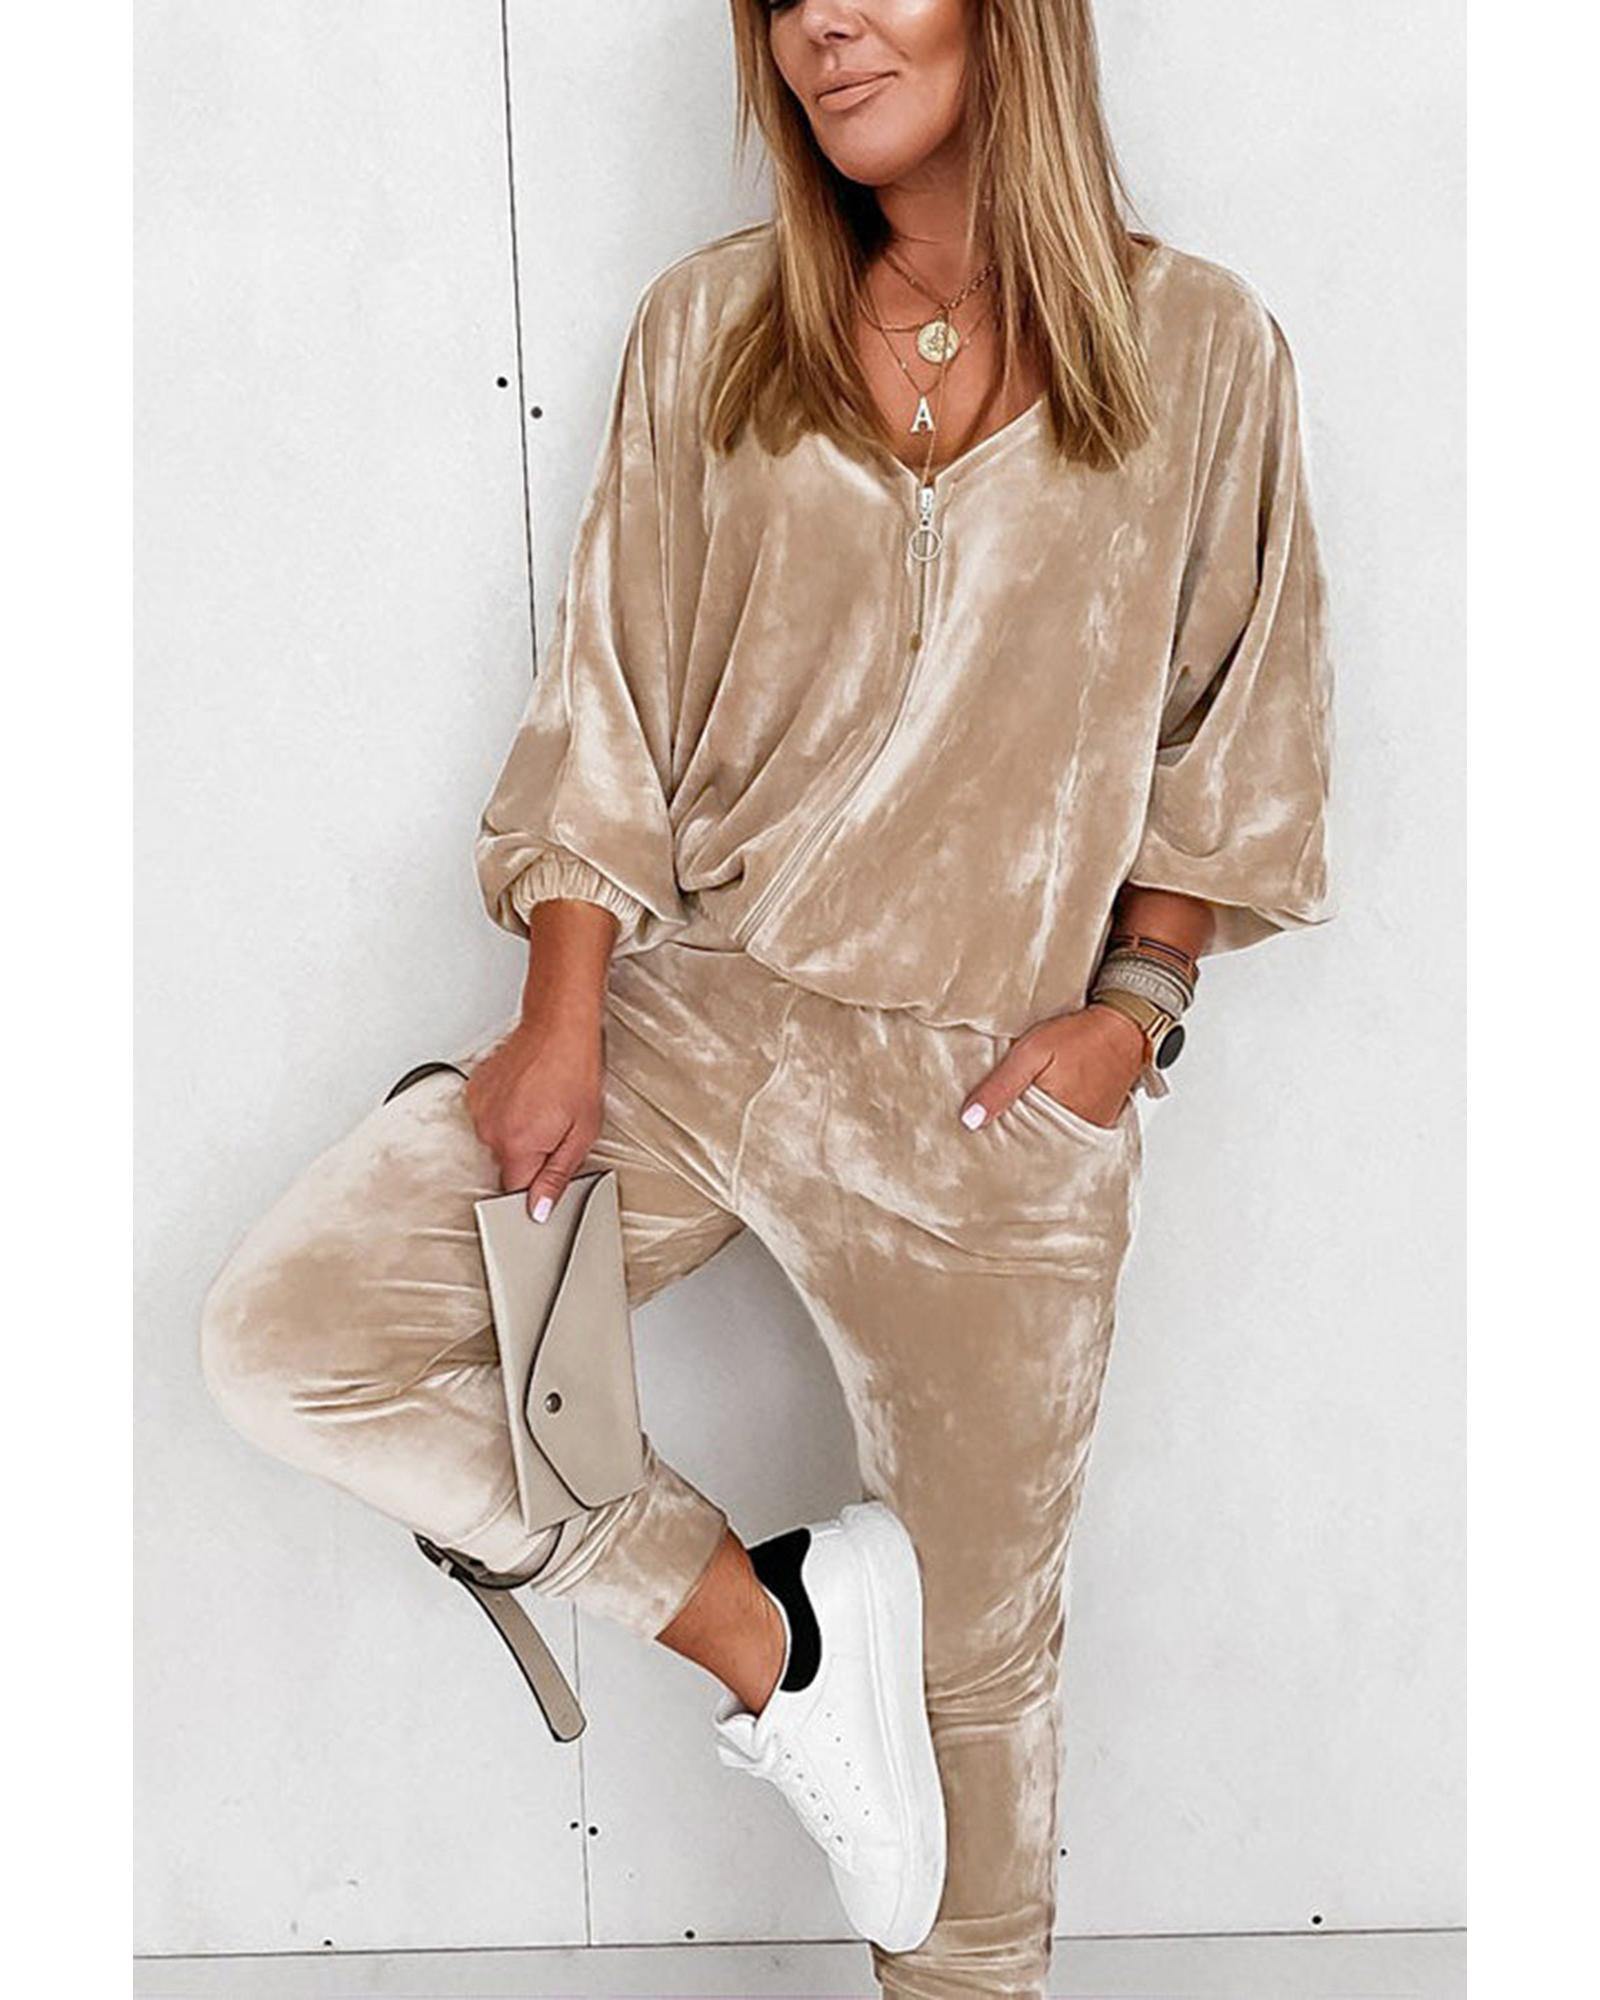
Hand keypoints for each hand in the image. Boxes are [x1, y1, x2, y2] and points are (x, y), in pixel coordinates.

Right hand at [463, 997, 604, 1220]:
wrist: (558, 1027)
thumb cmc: (575, 1072)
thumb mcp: (582, 1133)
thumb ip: (557, 1177)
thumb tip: (539, 1209)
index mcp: (518, 1145)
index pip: (515, 1192)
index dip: (535, 1188)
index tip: (546, 1178)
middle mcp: (491, 1130)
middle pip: (508, 1164)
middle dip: (531, 1156)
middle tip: (555, 1129)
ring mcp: (480, 1109)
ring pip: (498, 1140)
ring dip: (518, 1131)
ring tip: (542, 1105)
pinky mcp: (475, 1092)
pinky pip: (490, 1117)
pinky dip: (507, 1111)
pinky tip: (527, 1094)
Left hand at [959, 1004, 1145, 1131]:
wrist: (1125, 1026)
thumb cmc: (1080, 1036)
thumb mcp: (1031, 1052)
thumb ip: (1001, 1086)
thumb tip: (970, 1120)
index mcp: (1055, 1117)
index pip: (1015, 1143)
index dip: (995, 1140)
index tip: (976, 1140)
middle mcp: (1075, 1131)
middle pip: (1034, 1146)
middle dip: (1013, 1142)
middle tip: (990, 1138)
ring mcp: (1090, 1129)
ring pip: (1052, 1142)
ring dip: (1034, 1136)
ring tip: (1013, 1128)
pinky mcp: (1099, 1123)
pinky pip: (1070, 1134)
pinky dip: (1054, 1128)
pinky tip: (1042, 1116)